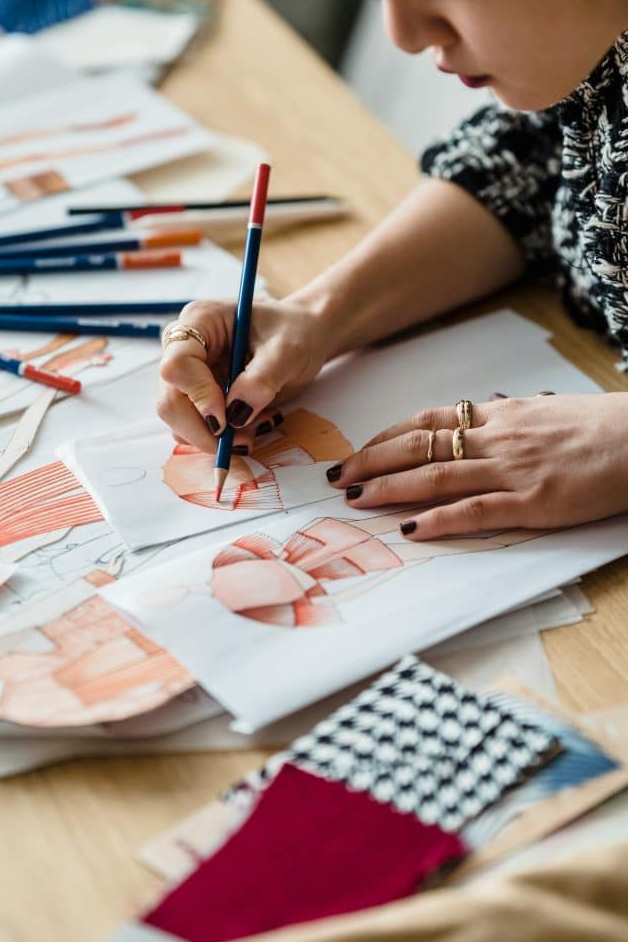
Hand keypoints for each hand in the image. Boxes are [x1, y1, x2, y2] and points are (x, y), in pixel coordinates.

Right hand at [157, 298, 330, 451]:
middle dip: (204, 429)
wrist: (304, 336)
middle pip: (171, 400)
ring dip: (216, 437)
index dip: (198, 397)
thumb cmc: (296, 331)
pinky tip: (253, 425)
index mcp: (200, 321)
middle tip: (242, 441)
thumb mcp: (287, 350)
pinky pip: (197, 427)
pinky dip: (224, 437)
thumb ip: (261, 380)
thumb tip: (235, 415)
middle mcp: (186, 347)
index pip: (177, 365)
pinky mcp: (199, 395)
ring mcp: (190, 373)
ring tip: (257, 428)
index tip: (228, 419)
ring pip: (180, 420)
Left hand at [327, 393, 627, 537]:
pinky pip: (474, 511)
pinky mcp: (531, 501)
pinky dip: (438, 520)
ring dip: (390, 489)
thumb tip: (484, 412)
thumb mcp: (546, 410)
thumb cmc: (601, 425)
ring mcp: (511, 469)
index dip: (386, 436)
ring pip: (435, 477)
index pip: (427, 421)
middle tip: (340, 478)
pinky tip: (410, 530)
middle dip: (373, 461)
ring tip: (356, 500)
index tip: (359, 449)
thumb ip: (509, 417)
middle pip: (418, 447)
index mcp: (499, 415)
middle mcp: (496, 438)